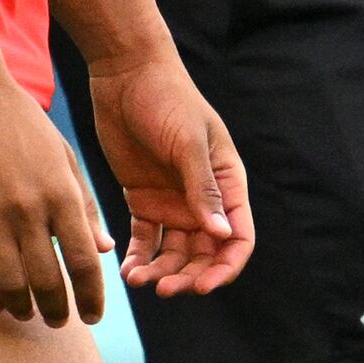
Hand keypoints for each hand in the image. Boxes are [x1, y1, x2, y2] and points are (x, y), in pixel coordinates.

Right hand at [0, 56, 112, 323]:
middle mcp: (30, 209)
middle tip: (61, 322)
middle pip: (49, 281)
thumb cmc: (21, 122)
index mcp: (62, 193)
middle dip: (58, 311)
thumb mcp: (64, 157)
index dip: (91, 298)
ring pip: (11, 284)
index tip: (93, 317)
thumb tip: (104, 250)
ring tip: (28, 314)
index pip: (85, 262)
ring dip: (23, 308)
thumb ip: (84, 205)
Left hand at [81, 47, 253, 297]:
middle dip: (189, 276)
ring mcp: (173, 200)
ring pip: (174, 252)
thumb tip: (221, 235)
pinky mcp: (143, 199)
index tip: (202, 287)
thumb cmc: (166, 98)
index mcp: (227, 183)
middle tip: (164, 289)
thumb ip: (202, 187)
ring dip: (161, 271)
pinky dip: (139, 257)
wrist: (126, 73)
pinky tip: (127, 270)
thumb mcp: (188, 141)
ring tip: (138, 280)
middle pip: (205, 253)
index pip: (237, 237)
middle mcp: (203, 197)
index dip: (225, 267)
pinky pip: (145, 239)